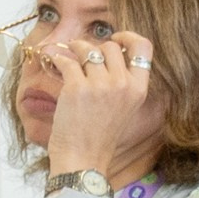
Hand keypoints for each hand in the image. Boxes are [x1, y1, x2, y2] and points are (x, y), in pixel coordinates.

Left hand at [43, 31, 156, 178]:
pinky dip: (57, 57)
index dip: (128, 37)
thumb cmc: (99, 138)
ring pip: (87, 48)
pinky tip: (54, 62)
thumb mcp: (123, 109)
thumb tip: (105, 55)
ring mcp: (100, 85)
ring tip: (67, 55)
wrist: (83, 160)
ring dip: (74, 48)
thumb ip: (121, 83)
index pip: (144, 48)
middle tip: (82, 55)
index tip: (115, 39)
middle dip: (95, 47)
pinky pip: (66, 60)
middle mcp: (122, 84)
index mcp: (138, 90)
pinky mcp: (76, 87)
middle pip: (111, 46)